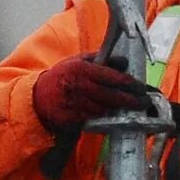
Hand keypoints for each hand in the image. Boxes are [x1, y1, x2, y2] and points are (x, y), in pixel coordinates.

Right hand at [33, 55, 150, 135]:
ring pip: (103, 109)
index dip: (129, 83)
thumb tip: (124, 62)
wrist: (37, 96)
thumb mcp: (78, 62)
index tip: (141, 87)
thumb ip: (101, 60)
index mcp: (81, 70)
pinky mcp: (69, 118)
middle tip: (142, 102)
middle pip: (111, 96)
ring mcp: (73, 103)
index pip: (111, 77)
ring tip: (126, 108)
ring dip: (115, 110)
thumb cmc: (62, 76)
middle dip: (129, 100)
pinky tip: (107, 115)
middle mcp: (78, 86)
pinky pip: (91, 119)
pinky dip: (100, 118)